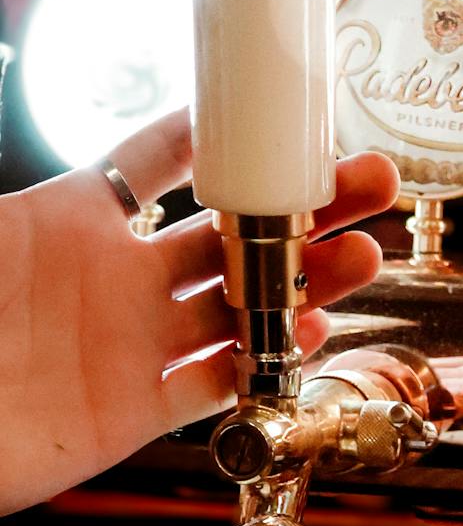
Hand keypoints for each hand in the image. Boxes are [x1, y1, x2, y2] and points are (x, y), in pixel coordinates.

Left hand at [0, 109, 398, 514]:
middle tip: (367, 182)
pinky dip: (272, 360)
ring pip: (243, 303)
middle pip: (231, 229)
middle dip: (305, 206)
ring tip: (364, 255)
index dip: (224, 133)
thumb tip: (112, 126)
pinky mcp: (137, 413)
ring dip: (308, 280)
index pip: (162, 157)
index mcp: (71, 216)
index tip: (288, 112)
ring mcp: (131, 343)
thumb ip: (27, 193)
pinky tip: (315, 332)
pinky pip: (219, 382)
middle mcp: (115, 275)